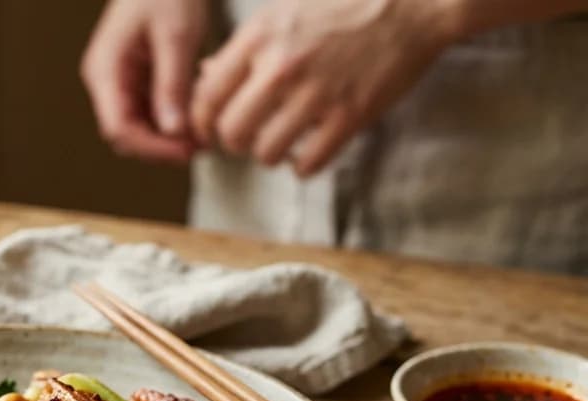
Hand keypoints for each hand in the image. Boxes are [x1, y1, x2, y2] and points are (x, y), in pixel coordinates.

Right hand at [80, 0, 207, 163]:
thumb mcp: (176, 35)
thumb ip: (171, 84)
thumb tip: (172, 132)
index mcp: (105, 70)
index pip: (118, 128)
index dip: (151, 148)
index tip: (187, 151)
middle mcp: (106, 80)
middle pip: (127, 133)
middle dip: (162, 146)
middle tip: (201, 147)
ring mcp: (119, 80)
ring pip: (140, 126)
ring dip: (170, 135)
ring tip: (204, 133)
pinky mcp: (136, 78)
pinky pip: (150, 109)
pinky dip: (173, 116)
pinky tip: (197, 112)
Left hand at [190, 0, 461, 175]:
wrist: (415, 0)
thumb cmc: (345, 2)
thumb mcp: (283, 9)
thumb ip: (242, 47)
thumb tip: (203, 76)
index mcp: (260, 37)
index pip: (207, 97)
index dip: (202, 123)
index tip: (210, 131)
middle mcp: (282, 66)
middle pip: (232, 132)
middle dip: (235, 143)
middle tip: (248, 139)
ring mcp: (317, 93)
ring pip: (266, 153)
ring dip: (269, 155)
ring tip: (281, 143)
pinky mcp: (350, 114)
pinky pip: (309, 164)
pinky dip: (304, 166)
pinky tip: (310, 152)